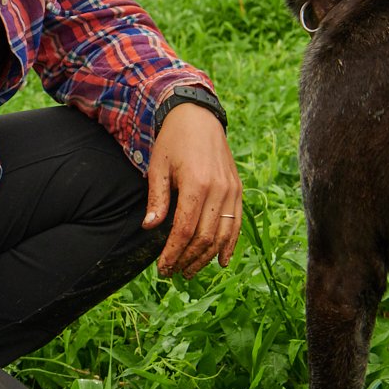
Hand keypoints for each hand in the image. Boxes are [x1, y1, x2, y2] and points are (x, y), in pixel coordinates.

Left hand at [144, 102, 241, 276]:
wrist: (198, 117)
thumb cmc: (173, 141)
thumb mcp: (158, 167)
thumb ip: (157, 199)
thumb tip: (150, 228)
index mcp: (197, 184)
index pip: (185, 230)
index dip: (173, 252)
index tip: (162, 267)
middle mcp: (219, 190)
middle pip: (205, 237)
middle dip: (188, 259)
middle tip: (173, 272)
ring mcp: (232, 190)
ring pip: (222, 235)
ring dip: (206, 257)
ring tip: (190, 270)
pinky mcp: (238, 190)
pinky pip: (237, 224)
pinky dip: (230, 244)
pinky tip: (221, 261)